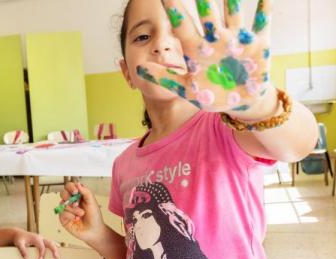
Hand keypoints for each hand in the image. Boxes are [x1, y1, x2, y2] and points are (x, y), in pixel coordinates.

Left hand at [12, 229, 58, 258]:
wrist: (19, 234)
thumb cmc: (19, 239)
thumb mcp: (19, 244)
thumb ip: (22, 250)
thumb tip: (26, 258)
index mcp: (36, 238)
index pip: (42, 247)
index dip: (42, 255)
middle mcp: (41, 238)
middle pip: (50, 243)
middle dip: (54, 250)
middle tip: (56, 257)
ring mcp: (42, 239)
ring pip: (51, 243)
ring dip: (56, 249)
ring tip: (58, 256)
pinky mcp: (42, 241)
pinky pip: (50, 243)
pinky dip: (54, 247)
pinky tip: (57, 251)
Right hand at [58, 182, 104, 243]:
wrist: (94, 231)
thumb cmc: (94, 217)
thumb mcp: (92, 202)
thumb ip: (86, 192)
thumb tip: (78, 184)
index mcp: (77, 195)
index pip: (69, 186)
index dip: (70, 187)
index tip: (75, 191)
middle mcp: (70, 201)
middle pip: (63, 193)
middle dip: (69, 197)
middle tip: (77, 203)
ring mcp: (66, 210)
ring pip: (63, 203)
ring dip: (73, 209)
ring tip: (81, 214)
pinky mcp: (63, 218)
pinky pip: (62, 213)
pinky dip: (70, 216)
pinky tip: (76, 219)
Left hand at [139, 0, 272, 112]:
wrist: (240, 103)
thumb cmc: (212, 95)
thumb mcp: (185, 89)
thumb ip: (163, 78)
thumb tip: (139, 70)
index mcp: (196, 49)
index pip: (182, 25)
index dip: (174, 10)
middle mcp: (215, 40)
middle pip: (207, 15)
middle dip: (202, 1)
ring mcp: (236, 40)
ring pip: (232, 14)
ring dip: (232, 2)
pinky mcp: (257, 45)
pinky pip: (261, 24)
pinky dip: (264, 11)